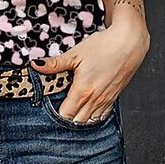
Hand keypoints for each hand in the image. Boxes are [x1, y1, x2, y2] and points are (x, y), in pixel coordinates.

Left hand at [31, 22, 149, 122]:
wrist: (129, 43)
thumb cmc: (104, 46)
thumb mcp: (75, 54)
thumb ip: (55, 63)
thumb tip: (36, 65)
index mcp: (83, 91)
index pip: (65, 115)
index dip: (55, 115)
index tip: (48, 108)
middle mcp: (95, 100)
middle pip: (77, 122)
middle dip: (66, 119)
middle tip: (56, 108)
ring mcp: (106, 100)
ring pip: (90, 121)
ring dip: (79, 119)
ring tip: (70, 109)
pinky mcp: (114, 97)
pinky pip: (102, 115)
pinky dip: (92, 116)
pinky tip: (86, 108)